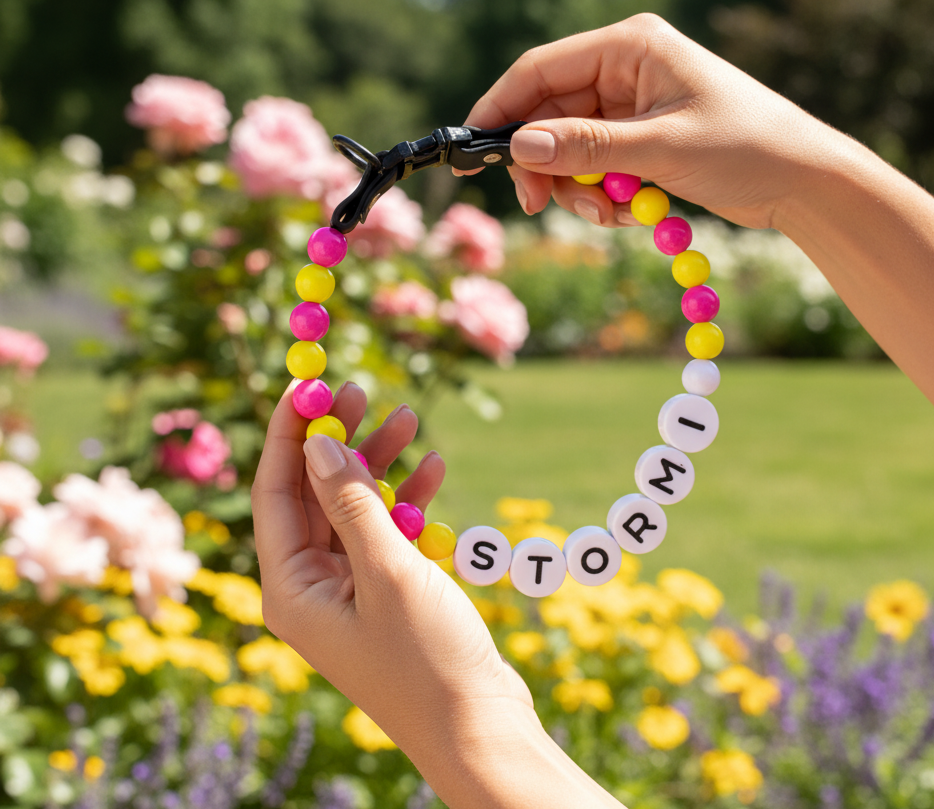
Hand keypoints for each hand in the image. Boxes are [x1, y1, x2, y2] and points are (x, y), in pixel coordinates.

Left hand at [251, 383, 535, 783]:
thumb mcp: (387, 570)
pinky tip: (434, 467)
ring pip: (355, 507)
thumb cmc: (427, 659)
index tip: (307, 384)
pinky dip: (408, 500)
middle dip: (340, 440)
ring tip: (410, 417)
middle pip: (315, 494)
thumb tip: (315, 443)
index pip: (275, 492)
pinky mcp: (386, 594)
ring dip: (381, 464)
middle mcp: (311, 588)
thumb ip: (349, 502)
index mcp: (290, 589)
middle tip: (360, 389)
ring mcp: (350, 591)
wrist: (480, 729)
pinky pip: (387, 532)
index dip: (289, 434)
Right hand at [464, 13, 845, 230]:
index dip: (500, 109)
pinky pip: (595, 169)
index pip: (540, 69)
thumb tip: (519, 146)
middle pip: (548, 116)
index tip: (473, 151)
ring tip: (613, 214)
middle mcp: (625, 70)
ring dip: (578, 189)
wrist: (803, 181)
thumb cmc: (746, 147)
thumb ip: (587, 146)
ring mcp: (631, 107)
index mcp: (630, 46)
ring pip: (568, 150)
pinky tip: (634, 213)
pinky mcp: (639, 141)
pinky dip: (602, 197)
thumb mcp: (661, 148)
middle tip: (539, 206)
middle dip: (545, 166)